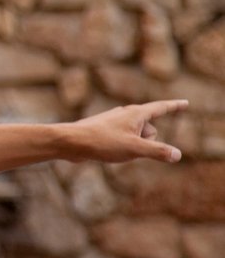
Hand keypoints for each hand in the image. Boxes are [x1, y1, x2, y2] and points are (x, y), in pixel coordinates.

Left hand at [69, 100, 186, 163]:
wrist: (71, 142)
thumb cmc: (102, 142)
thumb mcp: (135, 148)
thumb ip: (158, 151)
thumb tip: (177, 155)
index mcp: (135, 113)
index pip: (161, 108)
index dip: (175, 107)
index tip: (186, 103)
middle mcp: (126, 114)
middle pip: (150, 130)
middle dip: (146, 142)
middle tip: (126, 145)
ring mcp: (115, 122)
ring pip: (137, 138)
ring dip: (133, 147)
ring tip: (114, 148)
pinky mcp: (106, 130)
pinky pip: (126, 142)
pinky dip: (123, 149)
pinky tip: (108, 150)